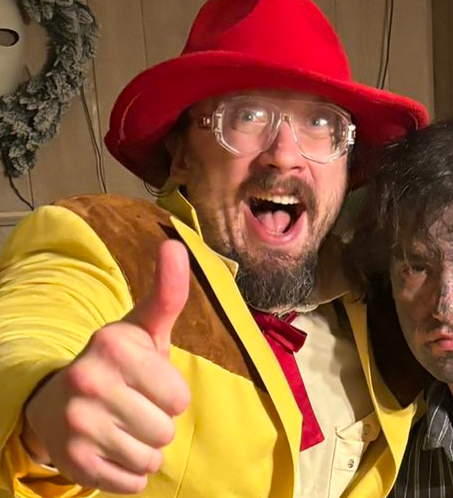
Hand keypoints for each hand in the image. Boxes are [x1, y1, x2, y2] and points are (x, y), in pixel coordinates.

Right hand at [22, 240, 190, 493]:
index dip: (170, 394)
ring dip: (145, 447)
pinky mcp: (72, 462)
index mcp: (113, 344)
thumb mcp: (143, 326)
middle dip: (158, 421)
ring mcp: (76, 423)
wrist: (62, 398)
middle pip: (165, 429)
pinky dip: (129, 470)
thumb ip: (167, 291)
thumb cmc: (119, 361)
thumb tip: (175, 243)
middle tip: (133, 405)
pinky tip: (110, 447)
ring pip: (150, 457)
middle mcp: (89, 379)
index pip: (179, 396)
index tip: (147, 382)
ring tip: (122, 425)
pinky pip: (132, 482)